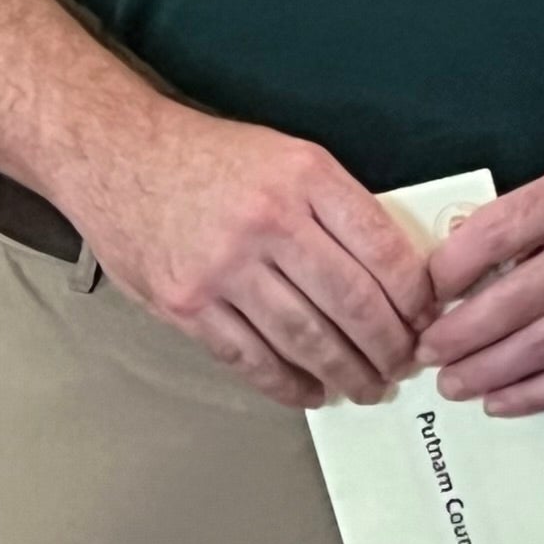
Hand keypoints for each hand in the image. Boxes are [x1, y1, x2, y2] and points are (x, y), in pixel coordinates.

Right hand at [52, 104, 434, 409]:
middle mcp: (269, 223)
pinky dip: (286, 383)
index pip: (381, 247)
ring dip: (345, 371)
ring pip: (305, 337)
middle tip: (404, 363)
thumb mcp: (289, 156)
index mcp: (306, 178)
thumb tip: (391, 269)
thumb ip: (337, 207)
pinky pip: (249, 357)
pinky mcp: (187, 304)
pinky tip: (310, 392)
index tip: (427, 316)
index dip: (413, 294)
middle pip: (350, 300)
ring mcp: (224, 268)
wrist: (116, 152)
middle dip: (388, 343)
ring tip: (367, 385)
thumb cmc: (208, 156)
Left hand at [419, 153, 543, 417]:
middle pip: (519, 294)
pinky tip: (502, 399)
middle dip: (464, 332)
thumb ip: (520, 214)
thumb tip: (457, 251)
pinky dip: (538, 389)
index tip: (426, 291)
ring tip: (456, 383)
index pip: (500, 231)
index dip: (453, 267)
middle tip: (429, 352)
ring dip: (494, 367)